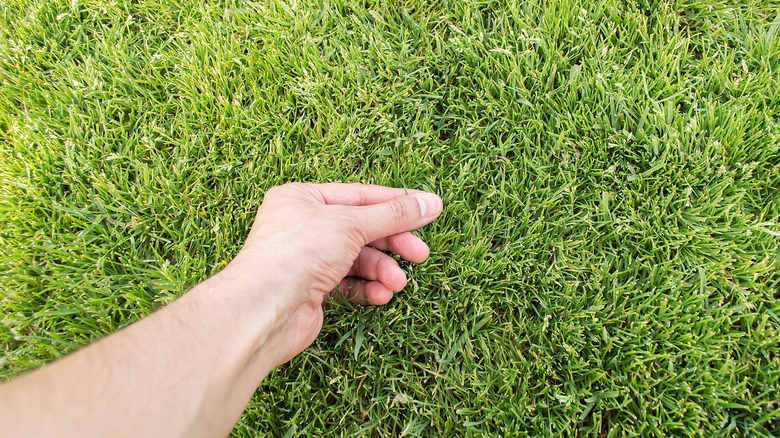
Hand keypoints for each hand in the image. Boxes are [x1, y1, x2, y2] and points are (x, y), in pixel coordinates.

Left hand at [220, 182, 442, 364]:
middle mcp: (302, 226)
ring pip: (356, 260)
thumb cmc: (297, 253)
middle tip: (420, 255)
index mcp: (302, 199)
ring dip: (381, 271)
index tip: (427, 211)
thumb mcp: (351, 224)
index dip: (394, 204)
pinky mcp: (310, 291)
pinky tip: (380, 296)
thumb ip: (393, 215)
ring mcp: (305, 260)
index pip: (358, 196)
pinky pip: (347, 285)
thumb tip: (432, 203)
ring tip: (397, 283)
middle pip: (361, 230)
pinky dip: (366, 289)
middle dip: (392, 244)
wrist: (266, 309)